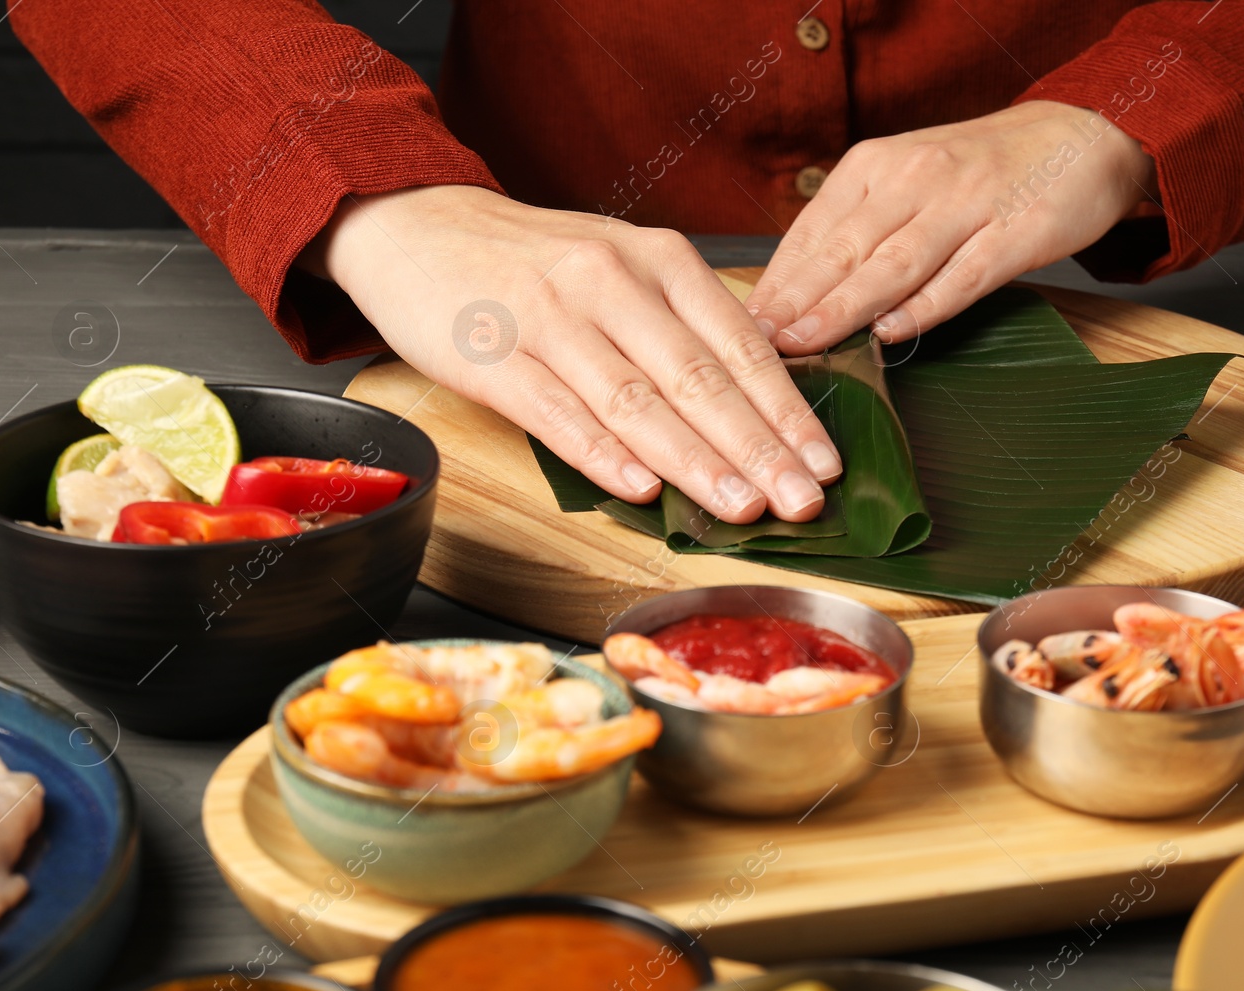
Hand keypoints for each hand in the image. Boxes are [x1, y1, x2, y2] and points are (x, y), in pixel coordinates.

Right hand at [302, 186, 841, 522]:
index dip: (786, 410)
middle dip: (758, 448)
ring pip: (636, 400)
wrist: (419, 229)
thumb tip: (758, 399)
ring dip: (694, 461)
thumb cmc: (535, 263)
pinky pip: (556, 412)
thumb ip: (684, 323)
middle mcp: (611, 283)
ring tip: (740, 508)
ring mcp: (551, 319)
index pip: (740, 345)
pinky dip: (601, 454)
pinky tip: (641, 491)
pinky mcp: (493, 355)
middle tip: (800, 500)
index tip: (824, 463)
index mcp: (658, 261)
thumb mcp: (623, 267)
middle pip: (698, 378)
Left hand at [746, 101, 1157, 353]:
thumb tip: (792, 296)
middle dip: (797, 300)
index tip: (742, 325)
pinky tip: (893, 332)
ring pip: (895, 262)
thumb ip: (856, 232)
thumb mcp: (906, 182)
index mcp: (875, 166)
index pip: (812, 231)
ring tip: (807, 342)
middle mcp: (914, 178)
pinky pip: (964, 274)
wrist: (1081, 135)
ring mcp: (967, 203)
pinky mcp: (1016, 231)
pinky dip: (927, 305)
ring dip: (846, 307)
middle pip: (845, 249)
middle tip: (758, 343)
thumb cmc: (979, 172)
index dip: (776, 281)